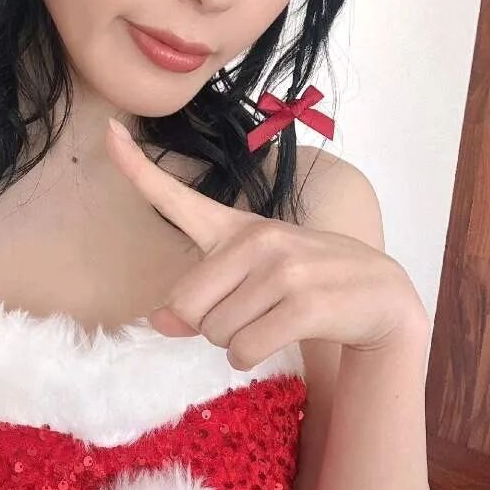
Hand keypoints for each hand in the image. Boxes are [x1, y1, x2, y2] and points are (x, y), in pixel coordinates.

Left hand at [105, 119, 425, 368]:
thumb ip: (202, 299)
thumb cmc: (305, 286)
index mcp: (236, 229)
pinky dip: (251, 358)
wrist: (379, 297)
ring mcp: (282, 269)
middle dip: (209, 326)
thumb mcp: (250, 284)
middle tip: (249, 314)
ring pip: (216, 333)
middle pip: (187, 306)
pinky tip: (279, 339)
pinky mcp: (304, 303)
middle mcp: (256, 240)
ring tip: (272, 322)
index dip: (136, 167)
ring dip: (235, 344)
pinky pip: (243, 350)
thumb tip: (159, 322)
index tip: (110, 131)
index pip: (176, 197)